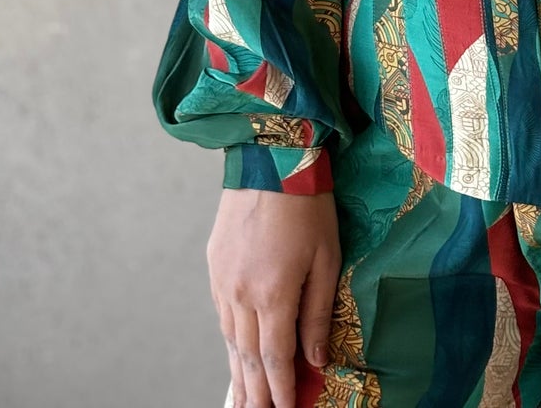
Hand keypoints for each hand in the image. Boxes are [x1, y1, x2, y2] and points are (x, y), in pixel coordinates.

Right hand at [207, 187, 341, 407]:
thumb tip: (315, 359)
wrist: (270, 156)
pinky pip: (220, 316)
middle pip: (247, 357)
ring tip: (244, 400)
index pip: (276, 358)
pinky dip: (228, 341)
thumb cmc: (308, 204)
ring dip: (238, 373)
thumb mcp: (326, 257)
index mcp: (272, 294)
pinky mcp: (214, 266)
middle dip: (255, 393)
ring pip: (229, 340)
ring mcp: (222, 281)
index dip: (280, 391)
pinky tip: (233, 353)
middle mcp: (240, 295)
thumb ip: (318, 312)